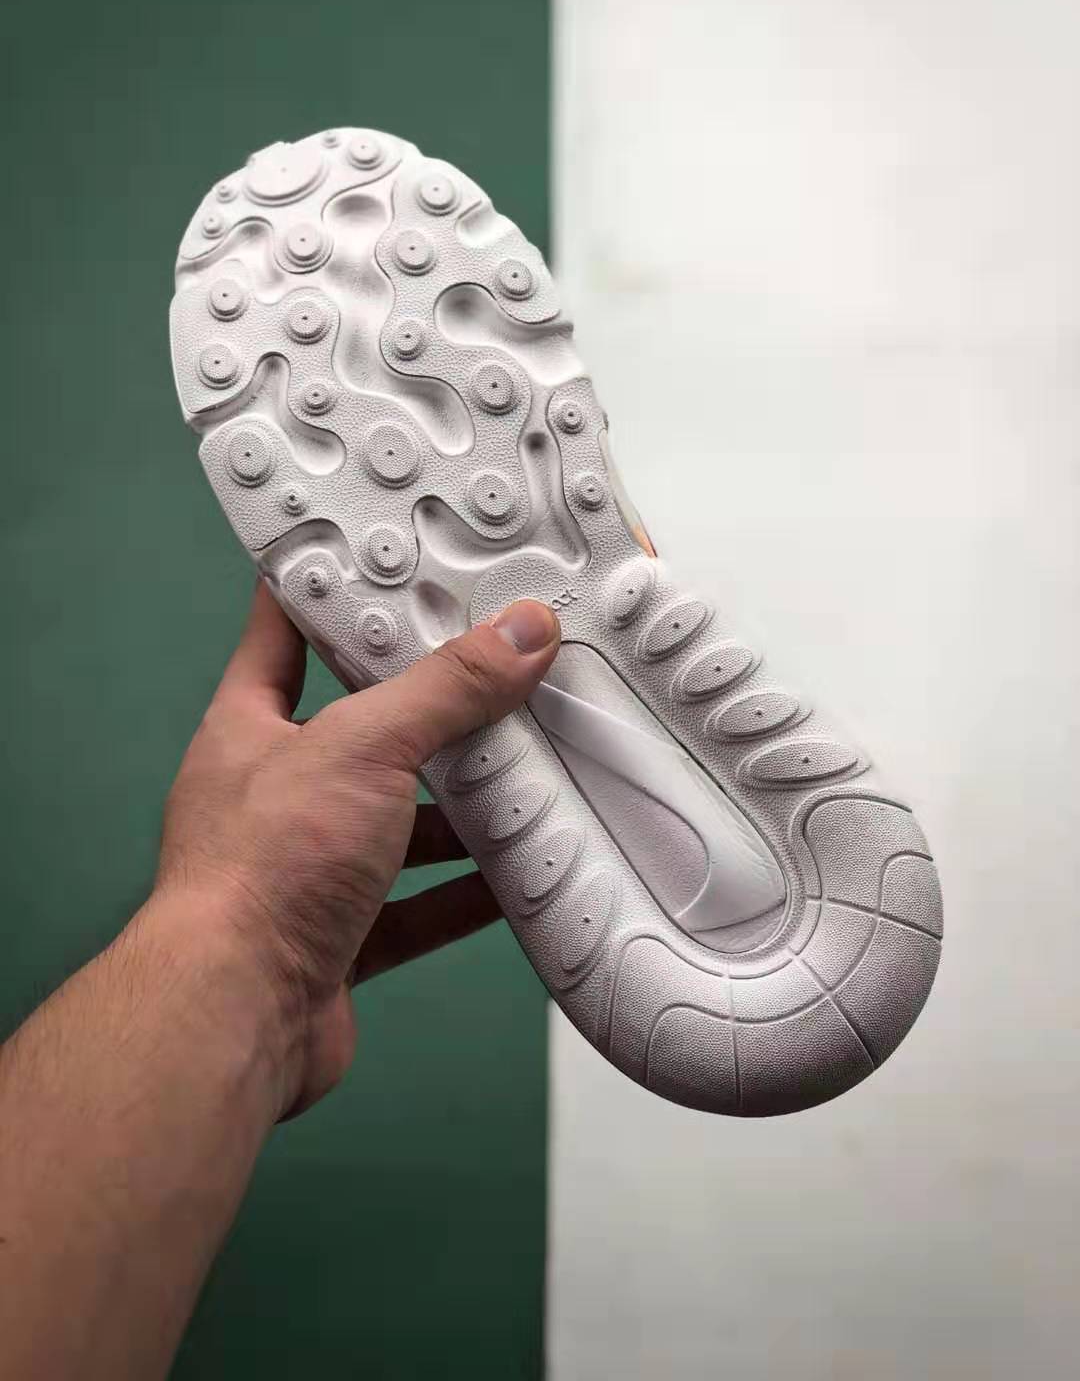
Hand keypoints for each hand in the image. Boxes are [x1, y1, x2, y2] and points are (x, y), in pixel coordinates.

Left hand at [153, 582, 559, 1117]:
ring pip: (395, 824)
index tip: (384, 559)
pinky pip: (416, 907)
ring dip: (457, 808)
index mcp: (250, 729)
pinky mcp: (339, 937)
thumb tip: (525, 630)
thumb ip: (446, 691)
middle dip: (428, 711)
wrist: (237, 1015)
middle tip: (498, 670)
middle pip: (360, 733)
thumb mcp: (363, 748)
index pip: (282, 632)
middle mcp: (274, 794)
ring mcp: (306, 869)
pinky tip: (519, 877)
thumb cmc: (268, 864)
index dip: (327, 590)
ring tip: (529, 772)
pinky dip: (467, 894)